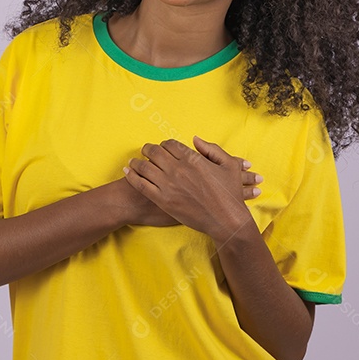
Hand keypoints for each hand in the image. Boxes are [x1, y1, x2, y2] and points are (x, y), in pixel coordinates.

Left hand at [122, 135, 262, 236]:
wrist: (227, 220)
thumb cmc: (230, 193)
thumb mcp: (229, 165)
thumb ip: (211, 149)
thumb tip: (194, 139)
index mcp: (193, 158)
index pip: (169, 144)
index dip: (164, 144)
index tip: (162, 148)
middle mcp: (178, 169)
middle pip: (154, 152)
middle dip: (148, 149)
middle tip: (145, 151)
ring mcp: (169, 185)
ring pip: (144, 166)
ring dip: (137, 162)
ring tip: (133, 162)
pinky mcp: (163, 200)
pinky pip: (141, 185)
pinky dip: (132, 176)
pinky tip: (128, 172)